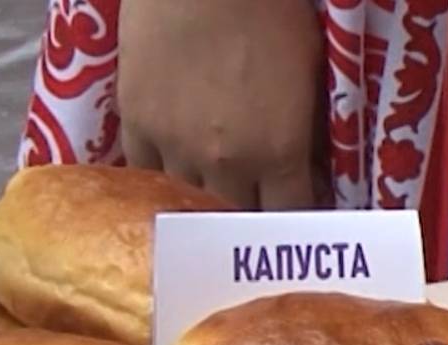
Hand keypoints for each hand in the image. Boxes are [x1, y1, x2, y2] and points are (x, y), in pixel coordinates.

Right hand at [117, 0, 322, 208]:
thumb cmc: (270, 8)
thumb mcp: (310, 72)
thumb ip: (307, 128)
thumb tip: (310, 166)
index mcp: (280, 150)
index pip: (292, 215)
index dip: (295, 221)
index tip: (297, 216)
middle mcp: (228, 162)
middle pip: (238, 220)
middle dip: (250, 217)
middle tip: (254, 206)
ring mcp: (176, 146)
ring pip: (189, 205)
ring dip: (203, 202)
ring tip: (211, 192)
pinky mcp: (137, 123)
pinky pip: (145, 173)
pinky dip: (160, 180)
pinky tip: (171, 175)